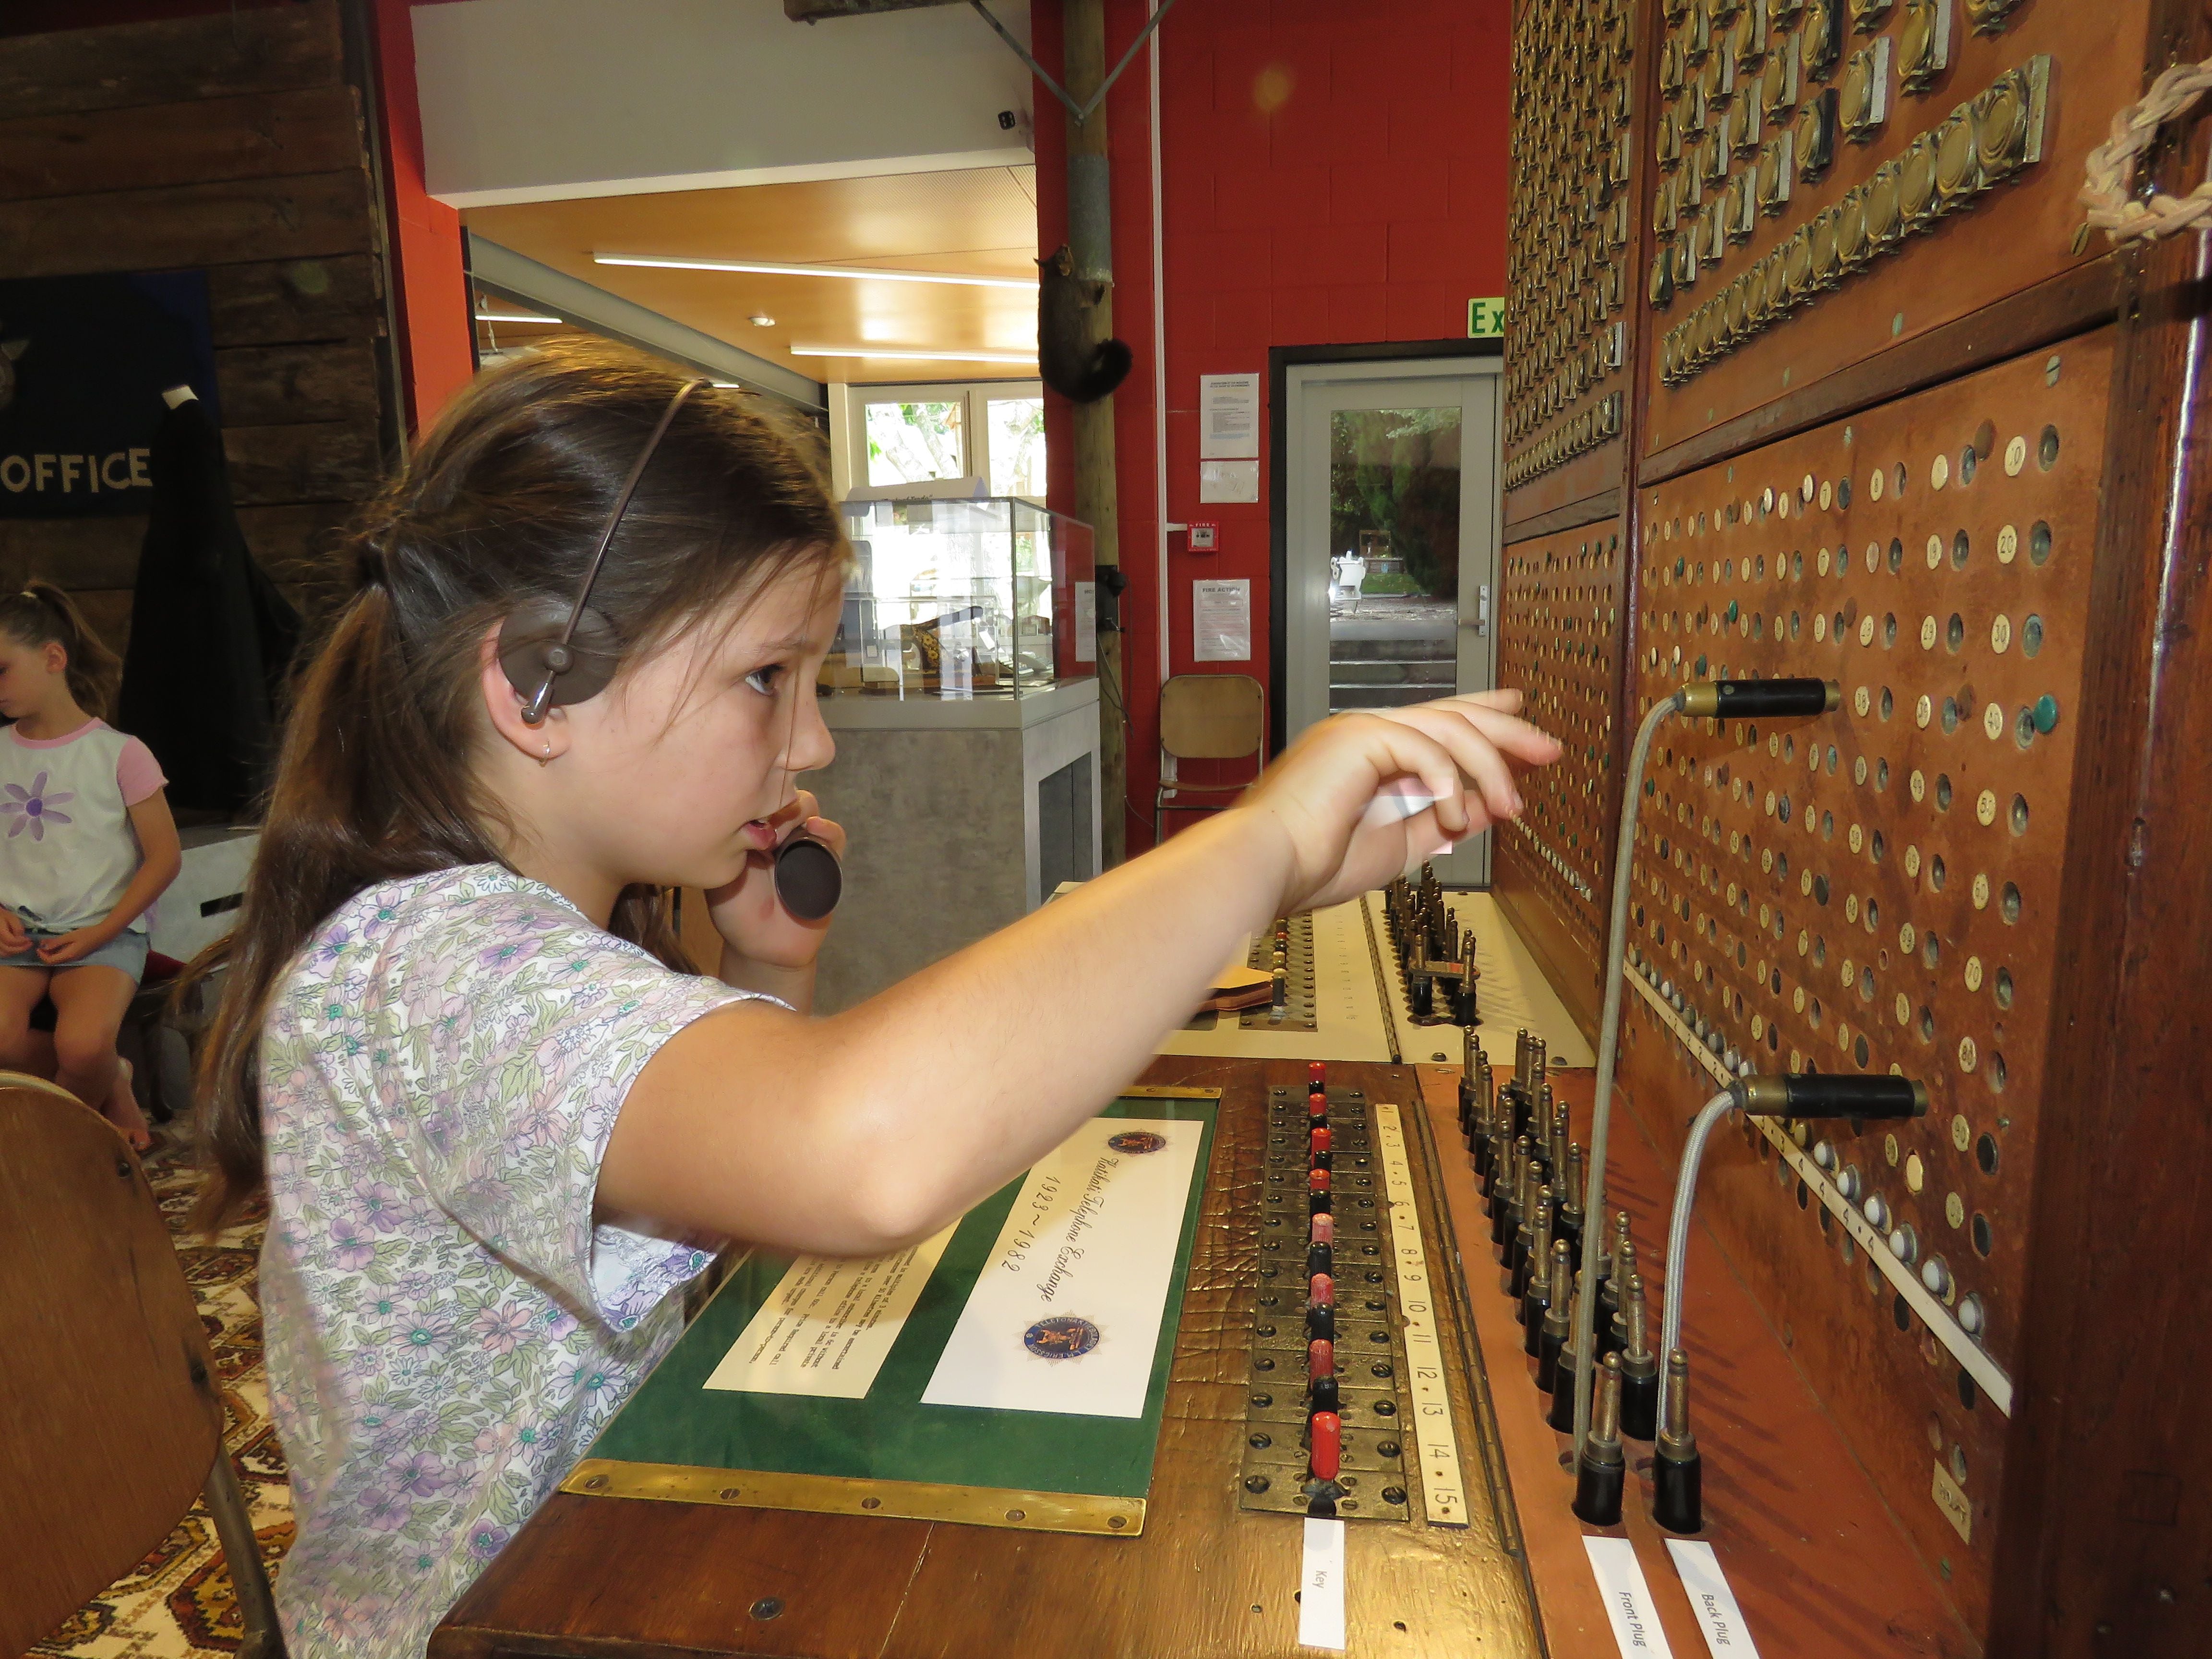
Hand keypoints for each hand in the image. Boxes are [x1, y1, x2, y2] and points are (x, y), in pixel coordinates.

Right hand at [0, 909, 27, 954]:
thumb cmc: (2, 916)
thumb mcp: (11, 918)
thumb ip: (17, 928)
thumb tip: (21, 937)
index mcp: (0, 931)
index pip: (11, 941)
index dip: (21, 942)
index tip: (29, 940)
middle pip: (7, 949)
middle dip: (20, 948)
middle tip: (28, 944)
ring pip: (3, 953)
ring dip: (15, 952)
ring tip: (22, 946)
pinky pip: (1, 953)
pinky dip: (8, 952)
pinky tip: (14, 947)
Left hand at [37, 925, 113, 965]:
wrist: (102, 935)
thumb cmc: (86, 934)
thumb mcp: (70, 936)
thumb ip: (57, 942)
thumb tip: (43, 946)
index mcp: (68, 955)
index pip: (50, 960)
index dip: (42, 955)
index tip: (38, 947)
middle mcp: (70, 959)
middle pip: (53, 961)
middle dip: (45, 954)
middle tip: (41, 944)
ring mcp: (74, 957)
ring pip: (58, 958)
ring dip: (51, 952)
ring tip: (47, 943)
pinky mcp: (77, 954)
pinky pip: (63, 955)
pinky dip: (57, 951)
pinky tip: (57, 944)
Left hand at [704, 790, 845, 973]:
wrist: (763, 946)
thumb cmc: (736, 912)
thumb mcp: (721, 874)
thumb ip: (730, 846)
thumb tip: (744, 817)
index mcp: (751, 829)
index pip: (757, 794)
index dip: (754, 794)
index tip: (745, 814)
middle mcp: (778, 830)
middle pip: (784, 793)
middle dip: (775, 804)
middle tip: (763, 831)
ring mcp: (803, 844)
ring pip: (808, 809)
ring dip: (797, 814)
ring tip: (781, 840)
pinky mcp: (827, 861)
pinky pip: (834, 837)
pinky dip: (829, 829)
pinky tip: (817, 829)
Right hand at [1233, 690, 1562, 914]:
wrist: (1271, 866)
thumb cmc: (1316, 863)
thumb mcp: (1402, 843)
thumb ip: (1443, 819)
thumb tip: (1486, 805)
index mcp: (1371, 755)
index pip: (1437, 723)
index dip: (1483, 714)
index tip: (1520, 714)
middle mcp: (1366, 733)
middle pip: (1453, 713)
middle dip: (1507, 729)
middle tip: (1547, 748)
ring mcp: (1361, 730)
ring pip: (1447, 727)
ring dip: (1489, 766)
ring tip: (1511, 805)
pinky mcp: (1358, 736)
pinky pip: (1424, 745)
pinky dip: (1449, 781)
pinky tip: (1456, 815)